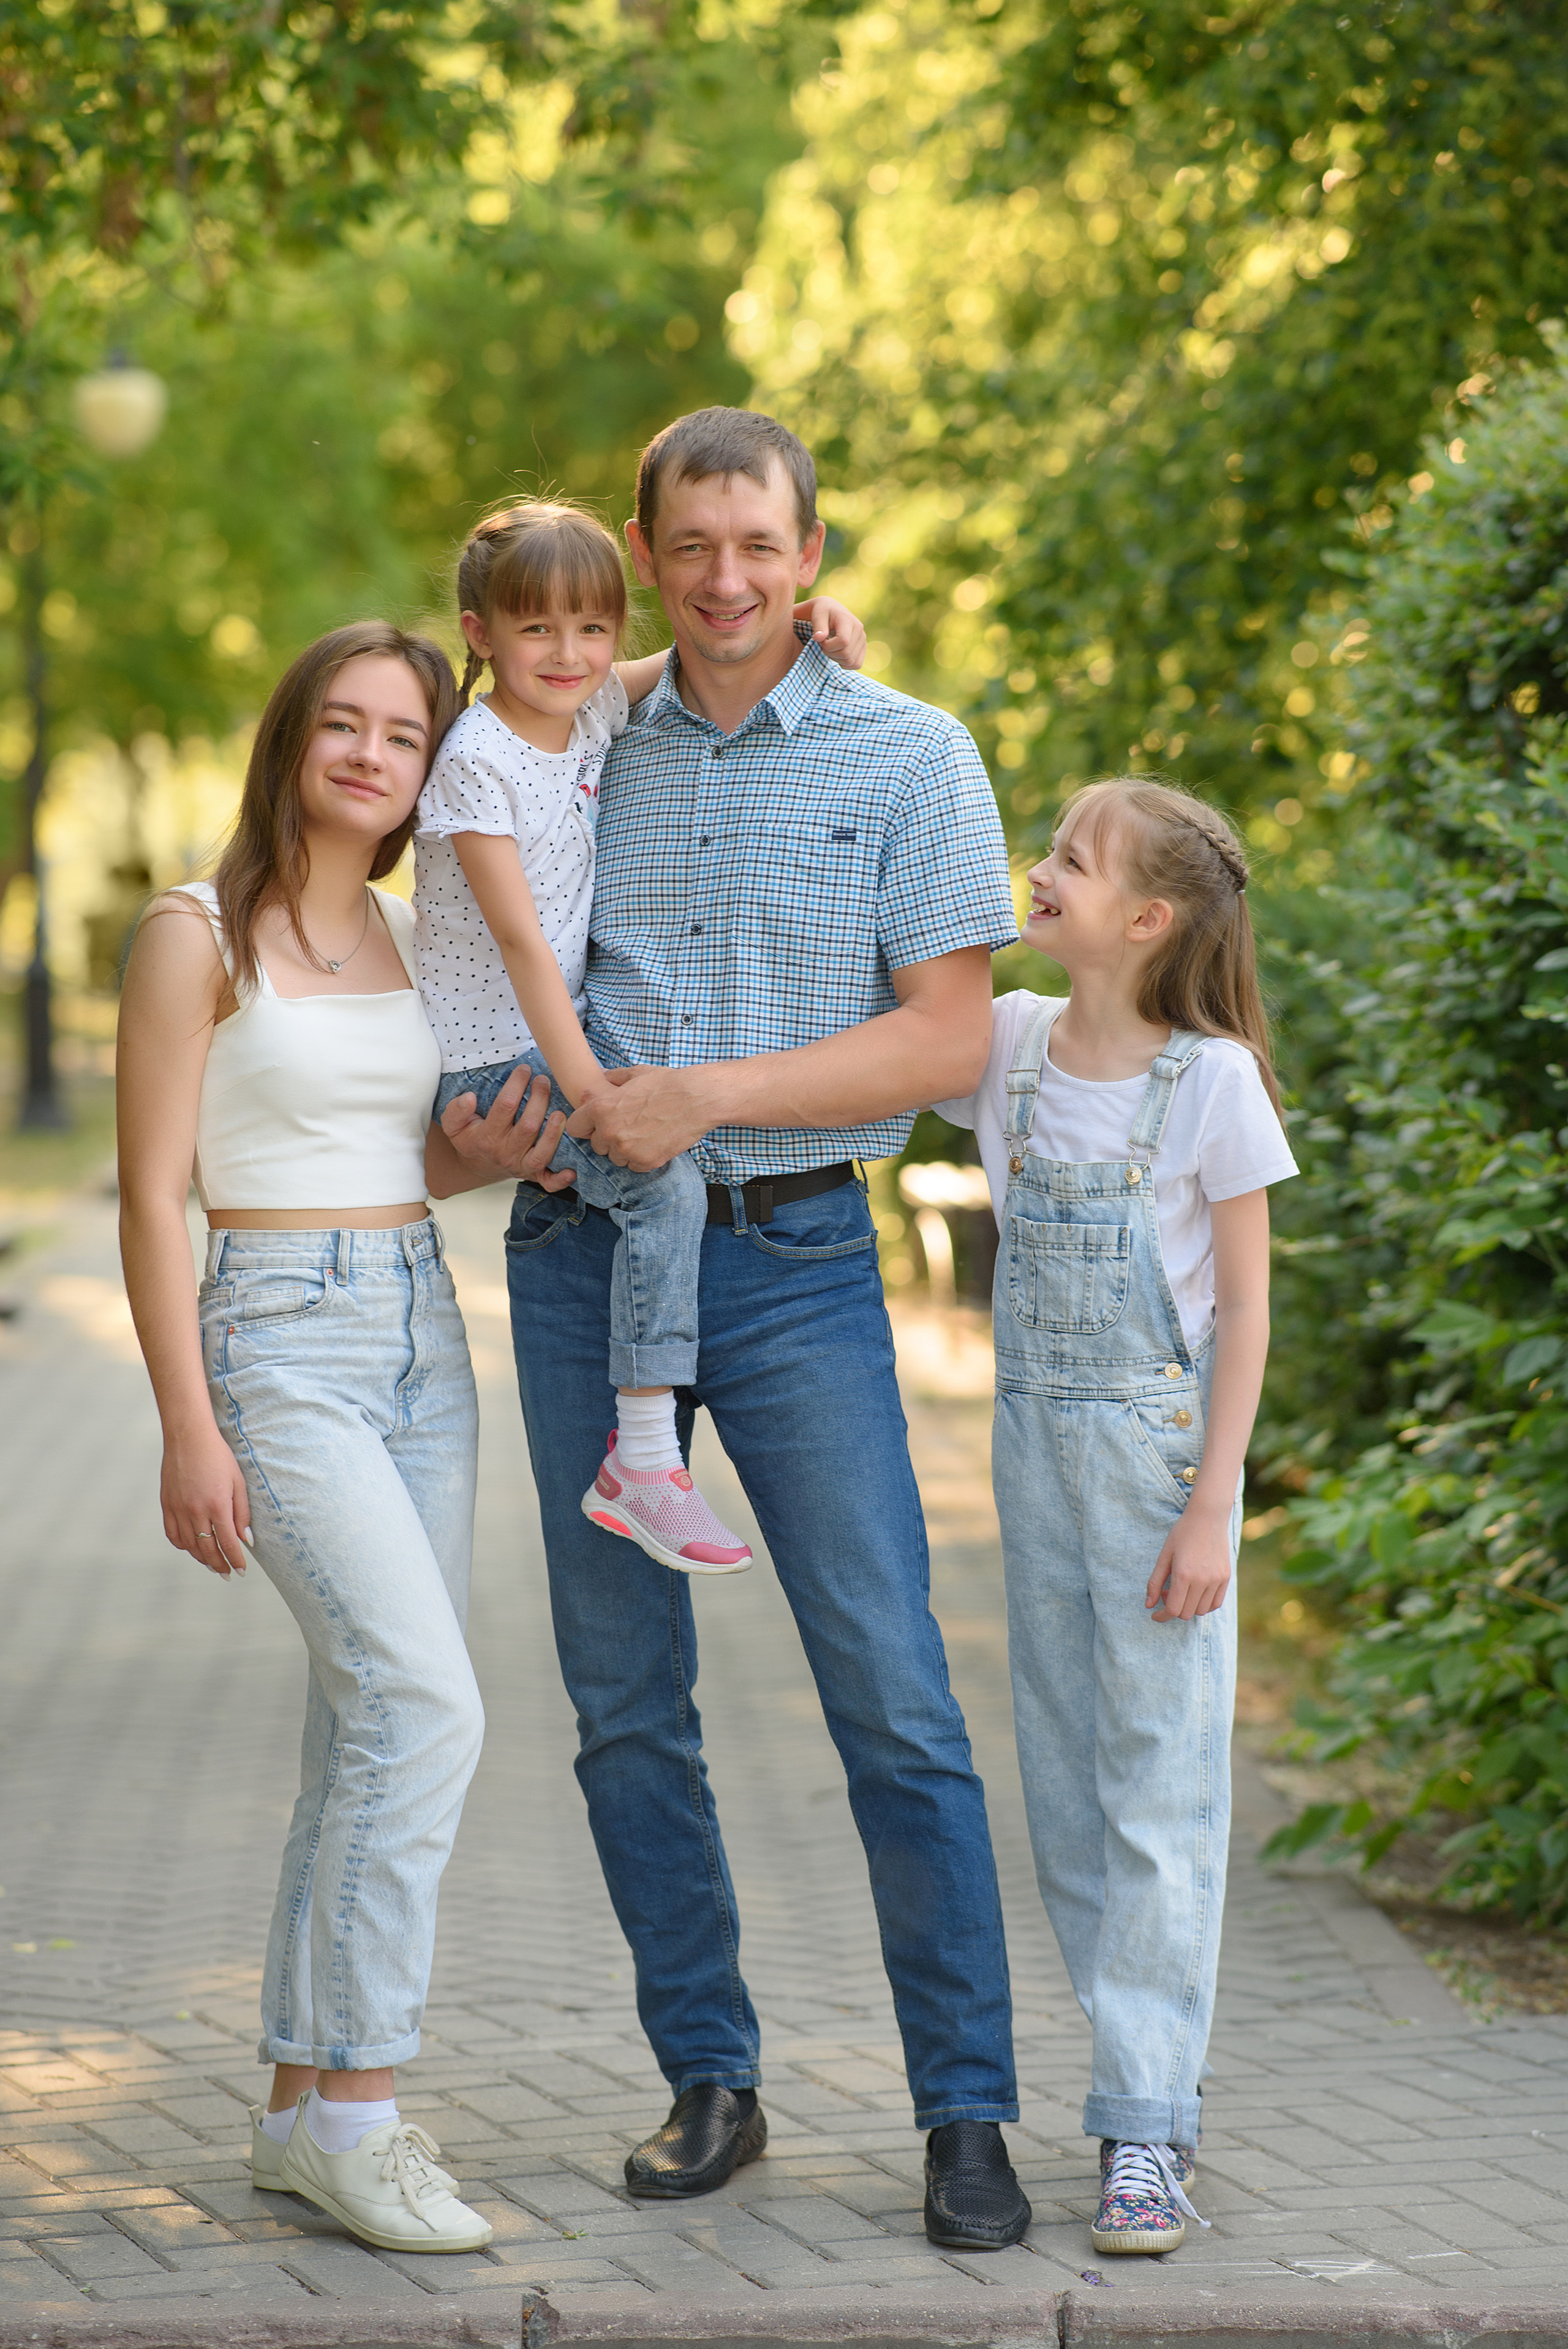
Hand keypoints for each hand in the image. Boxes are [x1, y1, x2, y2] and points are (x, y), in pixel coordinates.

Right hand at [161, 1426, 251, 1577]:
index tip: (241, 1570)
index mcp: (217, 1505)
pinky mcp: (167, 1505)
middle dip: (219, 1565)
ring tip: (213, 1564)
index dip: (235, 1560)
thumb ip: (242, 1512)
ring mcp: (178, 1509)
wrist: (188, 1437)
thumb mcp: (238, 1482)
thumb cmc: (218, 1456)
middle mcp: (196, 1511)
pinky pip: (173, 1534)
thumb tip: (247, 1540)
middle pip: (208, 1549)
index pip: (228, 1543)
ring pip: (190, 1545)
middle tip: (228, 1574)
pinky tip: (192, 1548)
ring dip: (202, 1559)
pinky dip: (183, 1546)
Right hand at [440, 1067, 577, 1190]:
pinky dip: (561, 1179)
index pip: (505, 1107)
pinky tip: (571, 1170)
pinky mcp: (534, 1175)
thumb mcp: (454, 1124)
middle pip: (528, 1126)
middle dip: (539, 1100)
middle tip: (544, 1080)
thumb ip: (456, 1111)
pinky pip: (549, 1182)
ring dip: (554, 1133)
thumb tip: (469, 1098)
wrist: (480, 1163)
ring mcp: (521, 1166)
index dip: (516, 1085)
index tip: (524, 1069)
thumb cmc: (472, 1137)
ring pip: (541, 1152)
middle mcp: (506, 1153)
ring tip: (560, 1112)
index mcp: (487, 1137)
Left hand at [565, 1064, 712, 1170]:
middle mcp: (609, 1131)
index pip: (575, 1127)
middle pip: (597, 1146)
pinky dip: (642, 1158)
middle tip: (630, 1127)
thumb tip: (603, 1076)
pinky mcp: (645, 1162)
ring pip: (615, 1158)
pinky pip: (634, 1166)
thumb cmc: (667, 1083)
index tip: (597, 1125)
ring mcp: (626, 1150)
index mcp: (601, 1108)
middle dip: (609, 1139)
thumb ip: (613, 1078)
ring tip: (644, 1134)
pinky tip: (654, 1142)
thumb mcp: (636, 1073)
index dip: (586, 1126)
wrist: (697, 1098)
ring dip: (625, 1150)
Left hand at [802, 596, 865, 669]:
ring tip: (830, 648)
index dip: (829, 646)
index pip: (843, 642)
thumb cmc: (823, 612)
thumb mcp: (818, 615)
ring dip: (836, 659)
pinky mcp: (862, 648)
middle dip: (830, 653)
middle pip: (846, 654)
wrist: (832, 610)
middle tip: (824, 644)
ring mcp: (863, 640)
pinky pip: (856, 664)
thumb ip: (818, 626)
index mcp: (849, 621)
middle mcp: (860, 631)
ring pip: (851, 662)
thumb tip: (819, 638)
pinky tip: (837, 654)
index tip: (821, 639)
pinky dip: (845, 664)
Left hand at [1146, 1502, 1231, 1622]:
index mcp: (1183, 1575)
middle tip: (1168, 1592)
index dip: (1162, 1616)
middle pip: (1186, 1613)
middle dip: (1173, 1609)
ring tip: (1182, 1589)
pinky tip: (1196, 1591)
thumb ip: (1155, 1582)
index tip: (1155, 1614)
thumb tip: (1148, 1605)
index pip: (1173, 1610)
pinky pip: (1215, 1603)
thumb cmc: (1182, 1534)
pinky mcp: (1226, 1577)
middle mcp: (1202, 1580)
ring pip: (1201, 1611)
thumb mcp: (1164, 1555)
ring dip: (1189, 1607)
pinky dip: (1204, 1604)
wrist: (1208, 1518)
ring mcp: (1217, 1580)